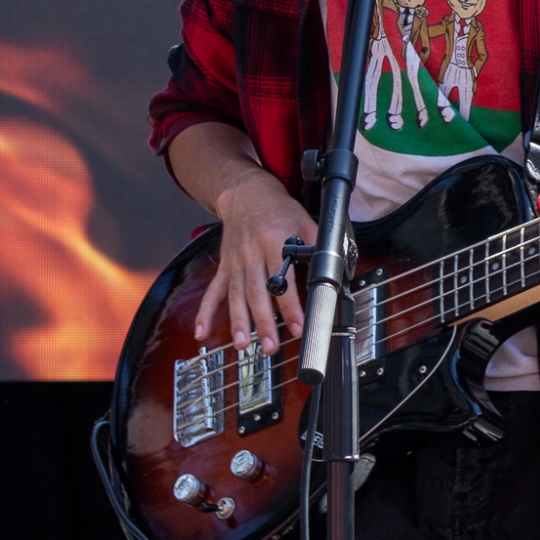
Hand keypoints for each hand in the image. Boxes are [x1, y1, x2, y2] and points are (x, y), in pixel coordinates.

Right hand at [194, 173, 319, 355]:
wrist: (246, 193)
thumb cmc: (277, 209)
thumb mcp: (304, 220)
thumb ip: (319, 243)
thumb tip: (337, 264)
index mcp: (273, 241)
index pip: (283, 279)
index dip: (291, 305)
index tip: (297, 325)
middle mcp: (251, 253)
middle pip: (257, 292)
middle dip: (264, 322)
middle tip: (271, 346)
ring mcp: (235, 262)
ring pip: (236, 296)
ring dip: (238, 322)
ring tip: (242, 345)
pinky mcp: (225, 267)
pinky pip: (213, 291)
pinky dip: (205, 313)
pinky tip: (201, 331)